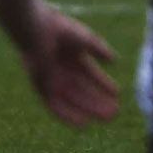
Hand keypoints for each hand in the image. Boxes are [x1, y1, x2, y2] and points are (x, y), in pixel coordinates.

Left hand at [18, 2, 120, 126]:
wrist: (36, 29)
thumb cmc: (59, 28)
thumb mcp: (85, 39)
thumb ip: (99, 49)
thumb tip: (114, 60)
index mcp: (71, 57)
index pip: (90, 75)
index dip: (103, 84)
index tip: (117, 94)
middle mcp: (61, 70)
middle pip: (83, 91)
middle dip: (99, 102)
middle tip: (115, 112)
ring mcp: (51, 80)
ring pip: (73, 101)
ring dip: (90, 110)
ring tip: (107, 117)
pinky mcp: (41, 88)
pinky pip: (56, 107)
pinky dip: (69, 116)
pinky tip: (85, 123)